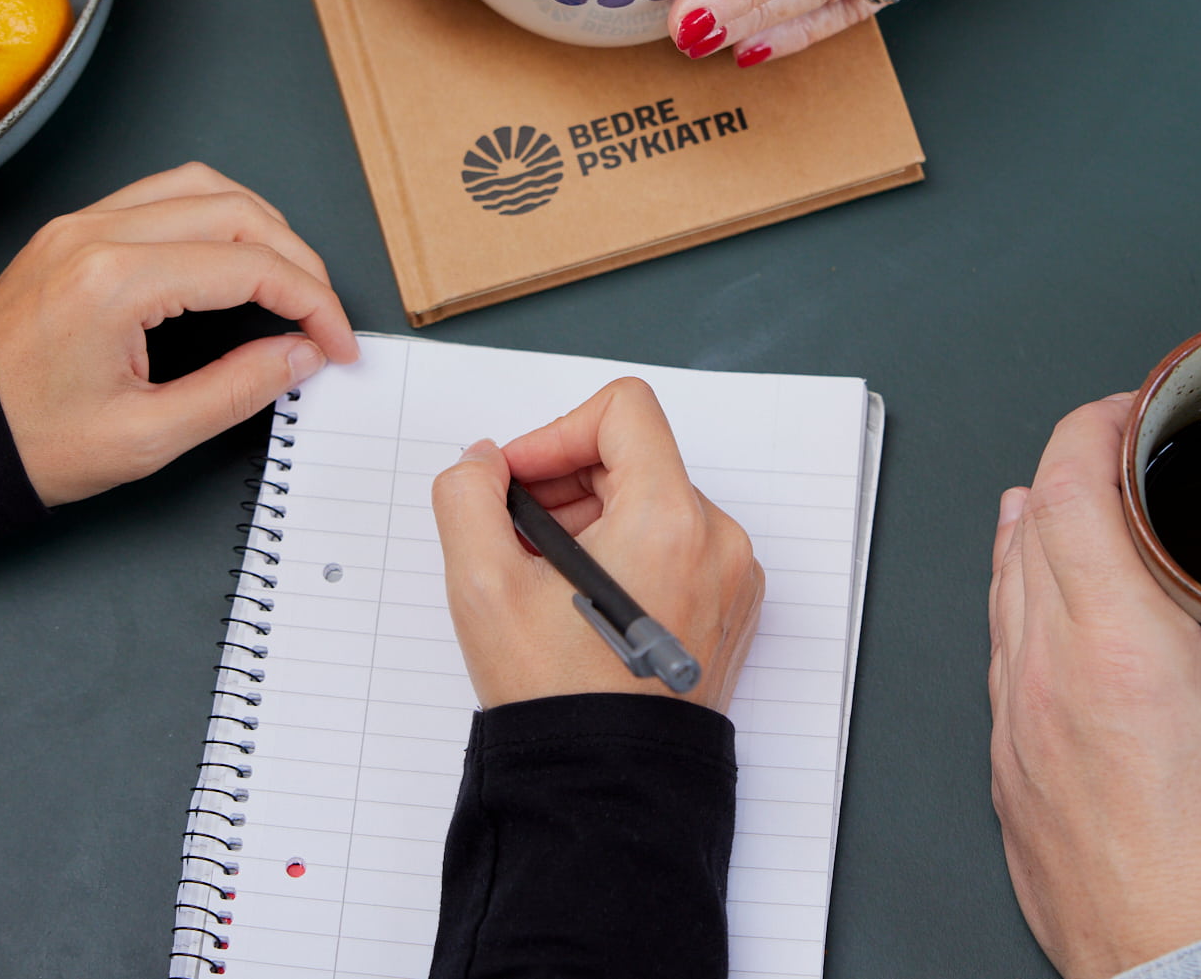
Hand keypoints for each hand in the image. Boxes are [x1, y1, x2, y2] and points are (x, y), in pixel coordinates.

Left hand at [0, 163, 357, 505]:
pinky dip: (215, 218)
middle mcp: (98, 234)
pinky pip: (162, 195)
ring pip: (203, 187)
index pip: (250, 267)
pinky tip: (232, 259)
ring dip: (260, 227)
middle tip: (321, 316)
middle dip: (298, 262)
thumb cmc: (28, 440)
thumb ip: (238, 390)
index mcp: (116, 282)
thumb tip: (302, 354)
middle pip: (238, 212)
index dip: (313, 303)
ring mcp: (82, 224)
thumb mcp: (147, 437)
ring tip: (287, 281)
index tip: (336, 343)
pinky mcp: (73, 229)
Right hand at [430, 377, 762, 710]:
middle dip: (565, 486)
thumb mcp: (482, 585)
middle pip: (635, 458)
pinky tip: (581, 604)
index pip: (622, 411)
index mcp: (670, 520)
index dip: (556, 433)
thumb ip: (469, 496)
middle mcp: (717, 540)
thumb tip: (485, 462)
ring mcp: (731, 576)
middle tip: (515, 538)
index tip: (518, 481)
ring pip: (652, 503)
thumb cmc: (558, 698)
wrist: (606, 789)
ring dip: (591, 522)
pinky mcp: (730, 607)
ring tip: (544, 581)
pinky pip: (677, 546)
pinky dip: (627, 555)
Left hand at [989, 397, 1200, 976]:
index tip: (1135, 406)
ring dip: (1039, 526)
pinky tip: (1058, 601)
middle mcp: (1046, 665)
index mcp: (1117, 641)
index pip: (1067, 480)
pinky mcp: (1003, 757)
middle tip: (1130, 444)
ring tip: (1092, 503)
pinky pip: (995, 645)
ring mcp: (1012, 713)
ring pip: (999, 578)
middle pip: (1027, 514)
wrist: (1180, 976)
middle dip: (1074, 460)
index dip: (1094, 420)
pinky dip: (1022, 599)